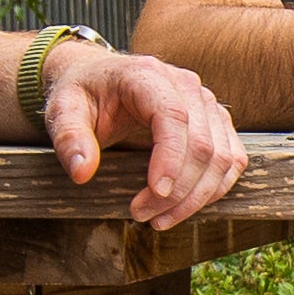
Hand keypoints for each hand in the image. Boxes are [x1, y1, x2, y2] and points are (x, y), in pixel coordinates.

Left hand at [42, 40, 246, 228]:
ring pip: (222, 156)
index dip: (170, 160)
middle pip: (202, 144)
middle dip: (177, 190)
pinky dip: (213, 189)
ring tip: (160, 219)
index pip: (173, 117)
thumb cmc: (82, 94)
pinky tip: (184, 206)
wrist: (99, 79)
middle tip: (141, 215)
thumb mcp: (62, 111)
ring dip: (197, 197)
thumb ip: (69, 138)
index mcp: (147, 75)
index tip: (154, 195)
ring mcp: (206, 102)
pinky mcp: (215, 121)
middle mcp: (185, 85)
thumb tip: (82, 172)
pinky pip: (231, 159)